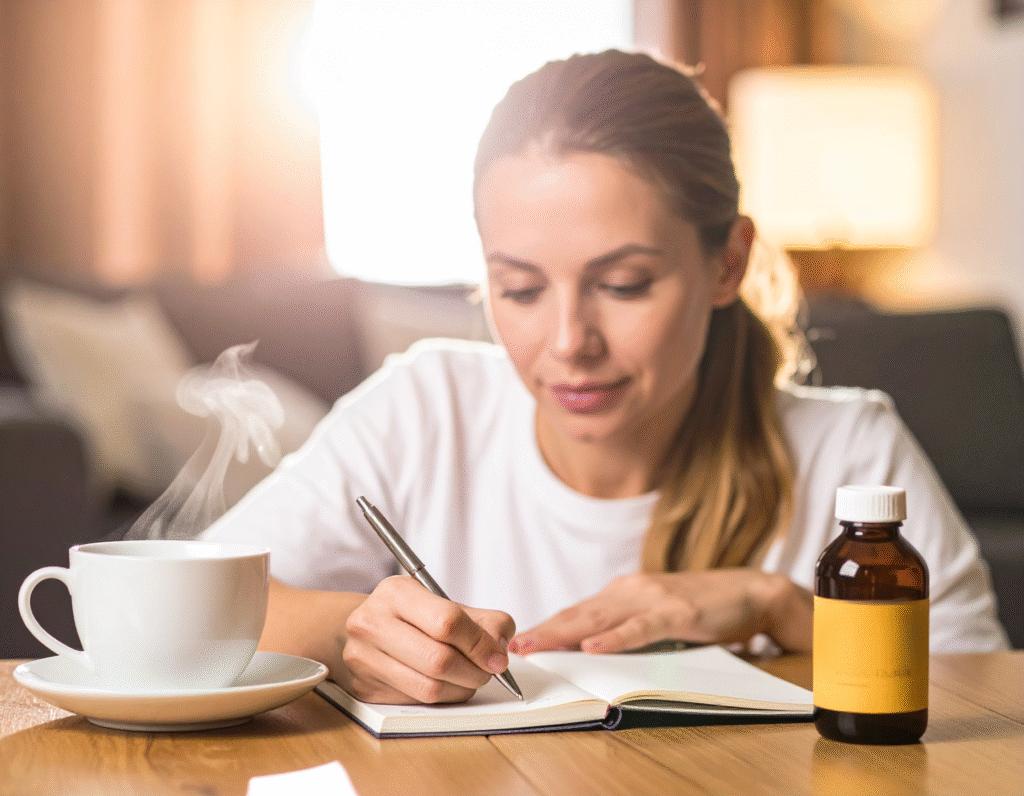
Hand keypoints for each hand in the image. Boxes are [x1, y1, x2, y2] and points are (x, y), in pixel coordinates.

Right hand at [339, 576, 515, 703]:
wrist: (365, 629)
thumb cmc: (409, 616)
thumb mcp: (442, 603)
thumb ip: (481, 619)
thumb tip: (501, 647)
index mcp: (396, 593)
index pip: (448, 622)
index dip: (480, 644)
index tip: (498, 657)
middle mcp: (373, 623)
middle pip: (439, 660)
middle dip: (475, 672)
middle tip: (488, 671)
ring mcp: (363, 658)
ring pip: (429, 688)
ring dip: (462, 689)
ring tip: (470, 678)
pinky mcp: (364, 688)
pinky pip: (417, 702)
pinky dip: (443, 697)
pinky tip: (448, 685)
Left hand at [508, 570, 811, 655]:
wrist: (748, 592)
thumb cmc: (701, 607)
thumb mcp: (655, 617)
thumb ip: (625, 627)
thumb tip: (589, 648)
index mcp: (622, 593)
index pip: (575, 612)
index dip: (545, 627)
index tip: (517, 642)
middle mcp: (630, 591)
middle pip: (577, 614)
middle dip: (542, 631)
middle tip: (511, 646)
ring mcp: (652, 599)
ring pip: (598, 619)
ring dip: (563, 633)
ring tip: (534, 645)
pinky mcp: (675, 612)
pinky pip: (639, 628)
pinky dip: (614, 638)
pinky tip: (592, 647)